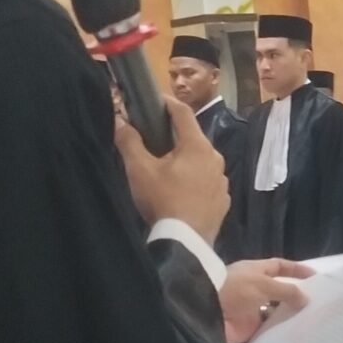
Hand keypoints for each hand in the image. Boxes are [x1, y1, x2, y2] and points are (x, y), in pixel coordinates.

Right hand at [115, 95, 230, 244]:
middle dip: (174, 135)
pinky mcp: (223, 200)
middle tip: (155, 137)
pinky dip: (195, 180)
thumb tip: (119, 120)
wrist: (186, 242)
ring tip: (167, 167)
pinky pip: (207, 182)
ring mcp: (222, 181)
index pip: (183, 113)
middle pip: (193, 138)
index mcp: (198, 146)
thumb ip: (129, 142)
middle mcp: (216, 159)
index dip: (168, 103)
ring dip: (186, 159)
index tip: (155, 100)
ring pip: (202, 161)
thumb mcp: (140, 170)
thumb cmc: (163, 200)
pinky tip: (181, 190)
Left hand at [219, 258, 312, 342]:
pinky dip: (280, 329)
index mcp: (255, 271)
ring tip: (312, 319)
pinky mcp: (249, 327)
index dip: (296, 270)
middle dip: (296, 295)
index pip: (279, 266)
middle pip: (280, 290)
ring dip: (290, 314)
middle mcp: (255, 288)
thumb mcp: (264, 284)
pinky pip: (269, 327)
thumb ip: (287, 291)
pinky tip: (296, 332)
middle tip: (318, 303)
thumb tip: (307, 299)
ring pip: (276, 310)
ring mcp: (252, 308)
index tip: (315, 277)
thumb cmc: (236, 290)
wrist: (207, 312)